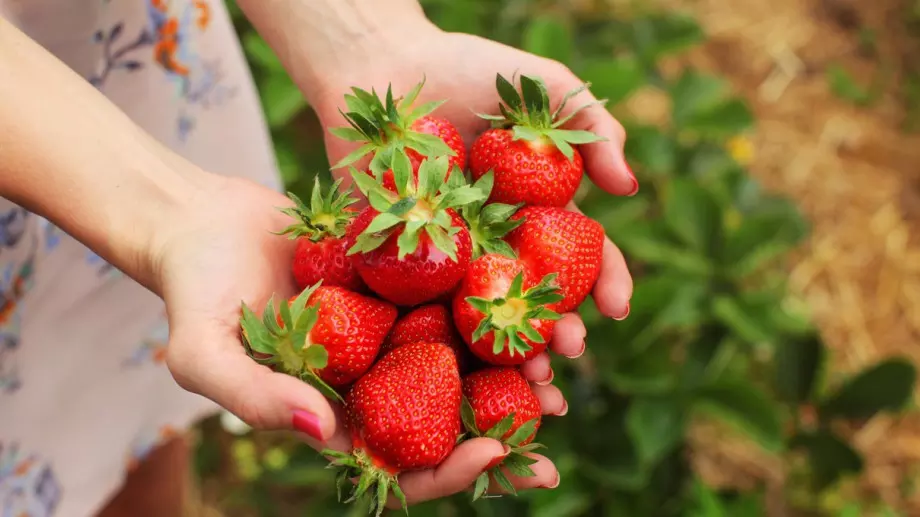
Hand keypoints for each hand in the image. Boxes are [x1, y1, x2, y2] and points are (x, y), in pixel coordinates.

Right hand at [157, 172, 564, 502]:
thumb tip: (321, 430)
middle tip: (555, 410)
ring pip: (463, 356)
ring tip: (563, 350)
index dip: (450, 471)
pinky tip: (532, 287)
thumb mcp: (203, 353)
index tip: (495, 453)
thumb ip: (253, 397)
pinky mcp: (400, 280)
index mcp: (335, 415)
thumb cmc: (194, 294)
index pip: (400, 464)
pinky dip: (490, 297)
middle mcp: (372, 379)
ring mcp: (390, 330)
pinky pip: (452, 294)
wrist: (203, 221)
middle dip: (507, 423)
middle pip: (448, 417)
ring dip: (513, 360)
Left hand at [309, 26, 634, 505]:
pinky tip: (462, 365)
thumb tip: (630, 188)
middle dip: (559, 330)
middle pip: (535, 297)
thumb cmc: (466, 69)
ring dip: (510, 351)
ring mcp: (449, 255)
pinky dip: (445, 341)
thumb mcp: (542, 87)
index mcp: (535, 209)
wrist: (381, 63)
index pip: (579, 255)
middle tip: (572, 352)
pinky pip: (423, 308)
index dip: (603, 282)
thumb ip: (593, 127)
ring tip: (529, 375)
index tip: (617, 307)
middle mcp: (496, 240)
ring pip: (484, 316)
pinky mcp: (398, 260)